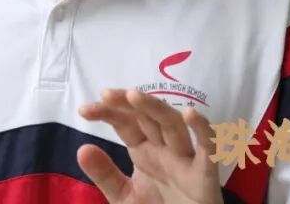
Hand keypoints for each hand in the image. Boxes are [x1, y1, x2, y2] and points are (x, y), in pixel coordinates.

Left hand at [77, 88, 222, 203]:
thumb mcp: (124, 196)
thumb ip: (105, 175)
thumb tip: (82, 148)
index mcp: (144, 151)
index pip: (126, 123)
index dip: (108, 112)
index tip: (85, 110)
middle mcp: (164, 149)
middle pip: (147, 117)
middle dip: (128, 103)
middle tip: (106, 94)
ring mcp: (185, 159)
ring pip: (172, 125)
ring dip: (155, 108)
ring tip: (134, 95)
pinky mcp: (205, 175)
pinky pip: (208, 149)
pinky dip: (202, 130)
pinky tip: (190, 114)